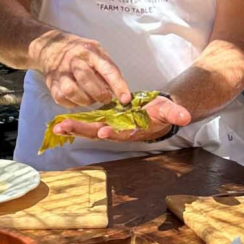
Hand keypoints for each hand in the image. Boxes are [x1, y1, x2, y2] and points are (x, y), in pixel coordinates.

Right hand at [34, 30, 131, 108]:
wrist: (51, 46)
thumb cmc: (80, 51)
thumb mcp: (96, 52)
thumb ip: (107, 69)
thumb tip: (119, 91)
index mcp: (90, 51)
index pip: (107, 69)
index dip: (118, 85)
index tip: (126, 99)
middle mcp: (74, 60)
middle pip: (86, 79)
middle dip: (99, 94)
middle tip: (106, 98)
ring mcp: (60, 72)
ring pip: (71, 91)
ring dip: (85, 100)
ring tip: (91, 99)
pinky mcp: (51, 83)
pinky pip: (62, 98)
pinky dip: (72, 103)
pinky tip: (78, 100)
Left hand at [51, 94, 192, 144]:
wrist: (153, 114)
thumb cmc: (160, 112)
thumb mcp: (169, 110)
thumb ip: (175, 113)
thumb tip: (186, 116)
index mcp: (134, 130)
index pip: (124, 133)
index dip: (115, 133)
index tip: (104, 131)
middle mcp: (119, 132)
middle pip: (99, 133)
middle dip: (83, 131)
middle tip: (66, 128)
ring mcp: (109, 127)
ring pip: (90, 130)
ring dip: (74, 128)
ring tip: (57, 127)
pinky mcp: (103, 121)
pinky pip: (86, 124)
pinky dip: (74, 124)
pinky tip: (59, 124)